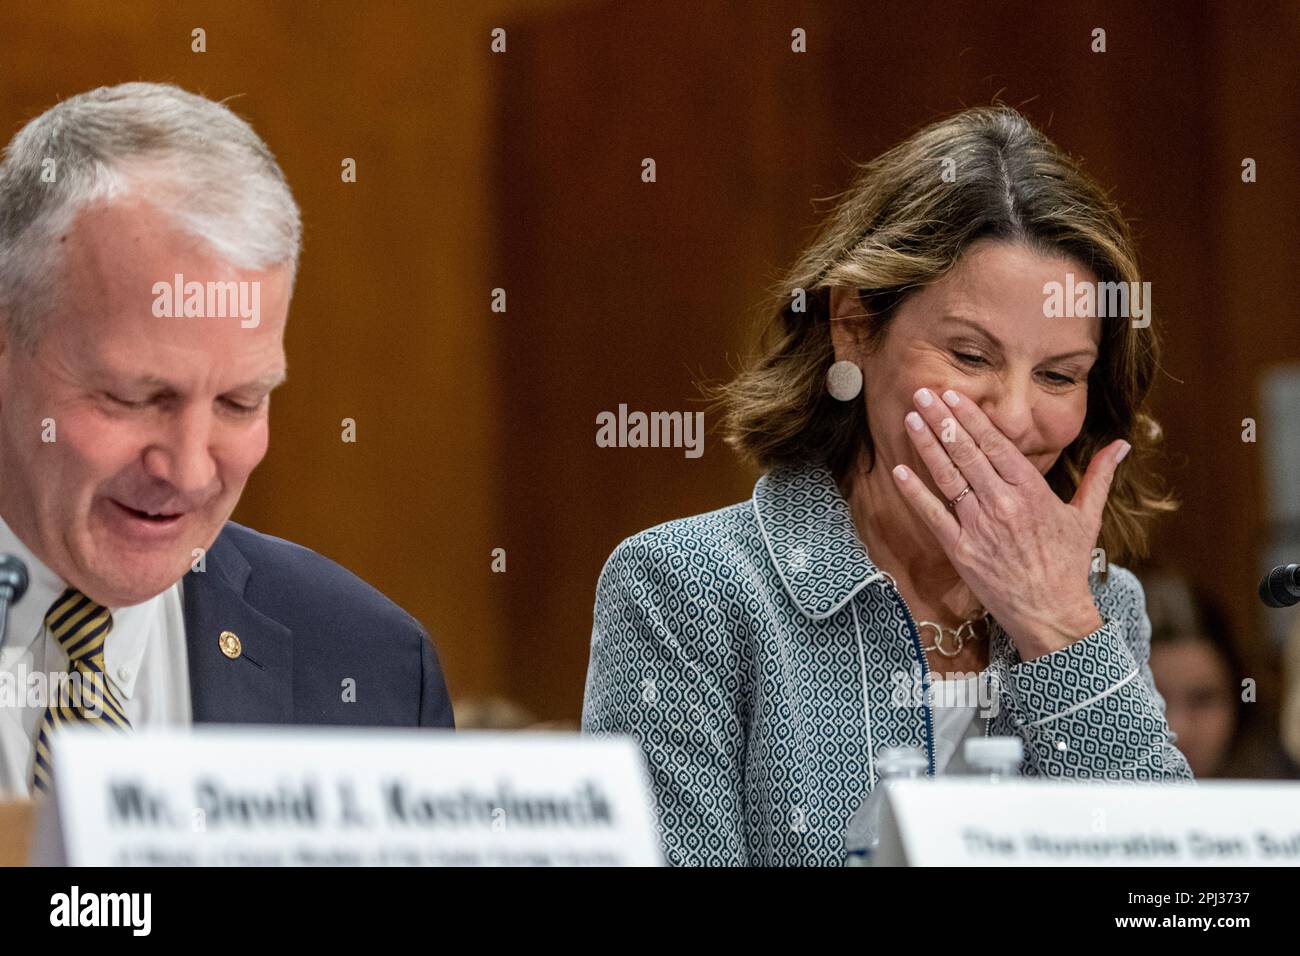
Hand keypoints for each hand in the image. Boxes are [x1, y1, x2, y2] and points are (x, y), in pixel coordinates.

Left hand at [891, 386, 1129, 660]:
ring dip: (927, 446)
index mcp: (1033, 491)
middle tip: (922, 392)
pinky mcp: (961, 550)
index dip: (971, 418)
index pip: (996, 445)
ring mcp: (980, 527)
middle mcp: (1004, 504)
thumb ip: (1100, 476)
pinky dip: (915, 492)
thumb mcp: (1087, 517)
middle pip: (967, 454)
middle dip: (943, 421)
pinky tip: (899, 470)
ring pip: (948, 478)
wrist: (1051, 614)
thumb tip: (1122, 444)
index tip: (952, 396)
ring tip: (910, 419)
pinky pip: (933, 515)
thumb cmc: (1067, 565)